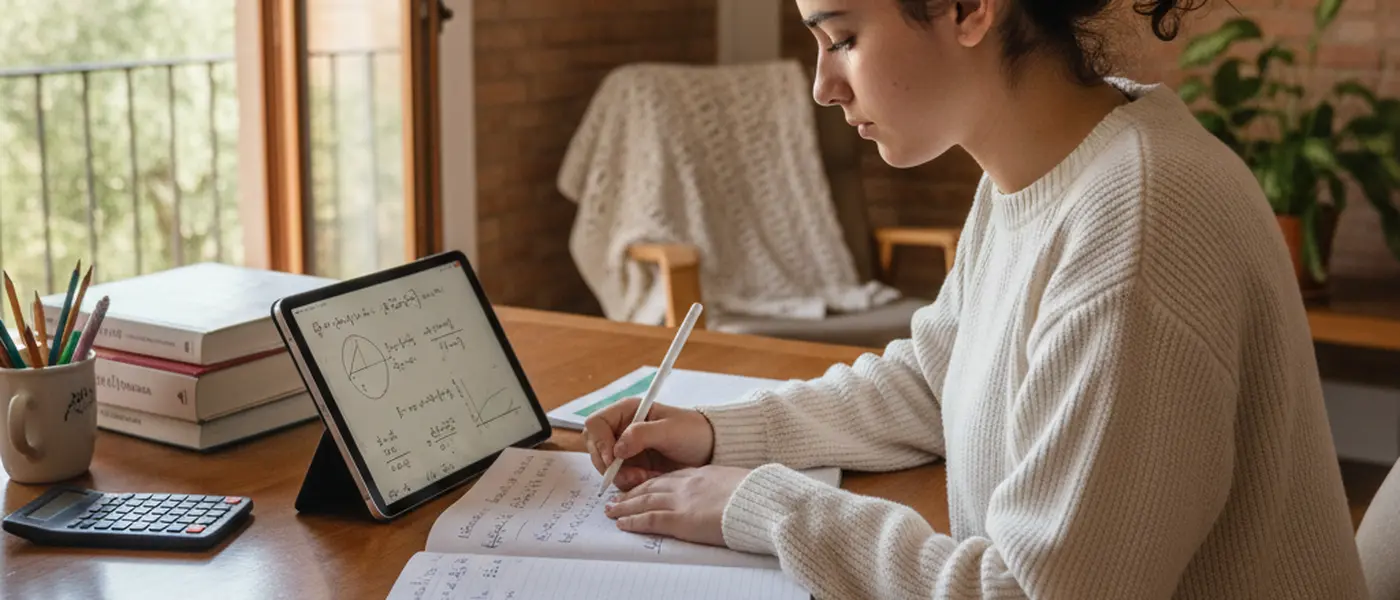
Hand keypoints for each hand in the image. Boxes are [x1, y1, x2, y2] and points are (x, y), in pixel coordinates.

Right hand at [583, 397, 714, 490]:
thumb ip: (641, 434)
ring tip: (647, 477)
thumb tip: (616, 449)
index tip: (613, 458)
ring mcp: (625, 449)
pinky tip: (650, 479)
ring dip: (623, 477)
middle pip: (595, 449)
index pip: (596, 424)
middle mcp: (621, 429)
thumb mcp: (670, 430)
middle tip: (634, 475)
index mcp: (627, 411)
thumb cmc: (693, 432)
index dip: (599, 442)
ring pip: (605, 468)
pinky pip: (619, 479)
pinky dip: (631, 483)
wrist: (710, 450)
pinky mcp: (632, 466)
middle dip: (611, 466)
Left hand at [603, 465, 749, 546]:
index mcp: (704, 474)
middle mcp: (688, 484)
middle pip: (653, 486)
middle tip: (617, 496)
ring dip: (625, 505)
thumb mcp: (740, 483)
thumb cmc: (758, 495)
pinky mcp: (681, 519)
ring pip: (645, 500)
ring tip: (611, 509)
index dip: (653, 481)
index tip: (642, 484)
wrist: (761, 501)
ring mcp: (682, 500)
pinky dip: (633, 520)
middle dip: (633, 491)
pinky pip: (650, 519)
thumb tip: (729, 493)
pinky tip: (622, 523)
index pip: (671, 477)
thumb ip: (727, 486)